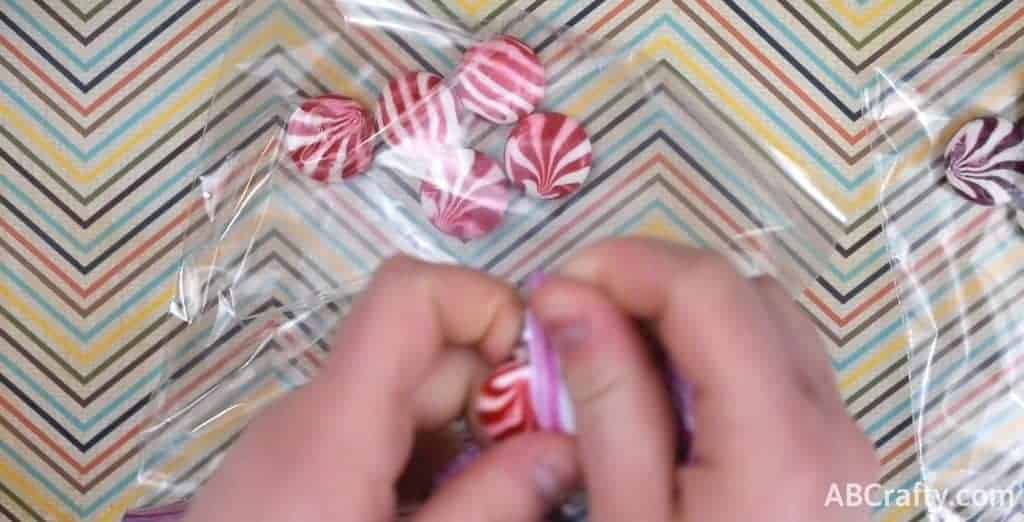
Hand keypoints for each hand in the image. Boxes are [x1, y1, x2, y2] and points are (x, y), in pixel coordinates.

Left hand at [184, 256, 579, 521]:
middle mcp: (309, 412)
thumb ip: (491, 505)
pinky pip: (373, 435)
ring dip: (464, 438)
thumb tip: (568, 446)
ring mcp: (293, 441)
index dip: (485, 306)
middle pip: (421, 353)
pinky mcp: (289, 471)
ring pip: (403, 398)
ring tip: (483, 506)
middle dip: (494, 397)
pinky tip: (431, 515)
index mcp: (333, 423)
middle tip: (535, 470)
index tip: (538, 380)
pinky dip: (423, 461)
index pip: (410, 294)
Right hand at [528, 238, 879, 520]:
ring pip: (766, 319)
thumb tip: (566, 295)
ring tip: (614, 354)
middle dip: (654, 286)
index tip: (560, 281)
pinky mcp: (833, 453)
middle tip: (579, 318)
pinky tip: (663, 393)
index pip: (709, 291)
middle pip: (745, 293)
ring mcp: (842, 437)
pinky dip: (714, 352)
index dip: (629, 264)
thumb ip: (606, 395)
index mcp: (780, 441)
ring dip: (686, 316)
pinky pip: (776, 364)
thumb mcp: (626, 514)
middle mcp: (831, 424)